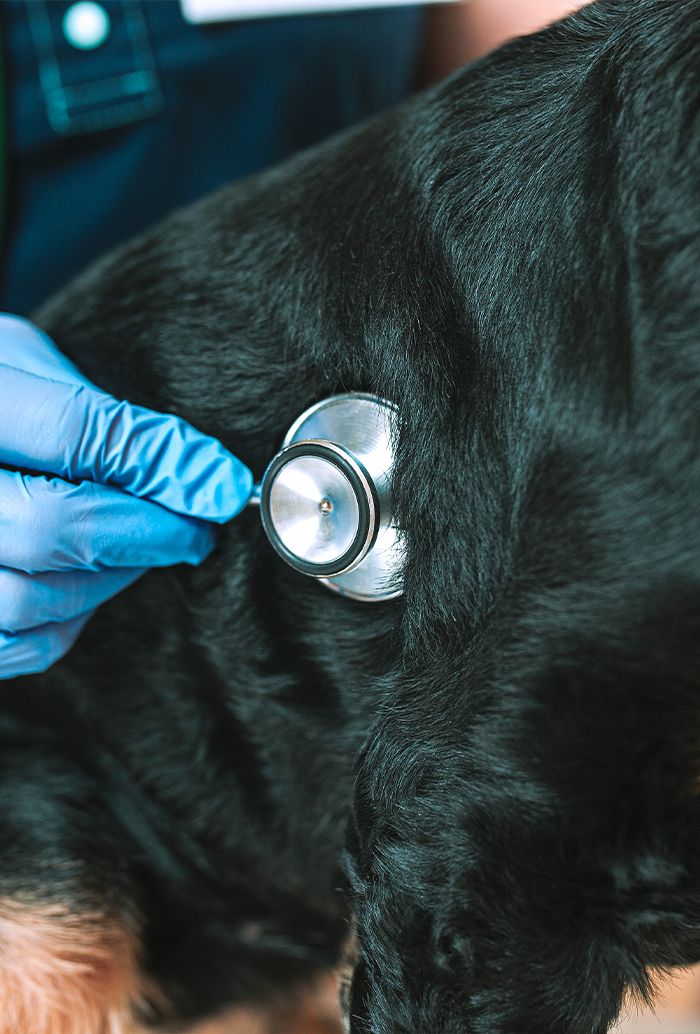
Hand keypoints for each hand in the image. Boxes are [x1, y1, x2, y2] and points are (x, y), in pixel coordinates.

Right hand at [0, 314, 252, 678]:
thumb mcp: (18, 359)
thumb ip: (93, 410)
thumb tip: (195, 470)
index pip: (75, 435)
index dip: (162, 464)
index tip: (222, 484)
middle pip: (52, 526)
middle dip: (146, 533)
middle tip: (193, 527)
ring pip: (28, 599)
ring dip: (109, 579)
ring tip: (139, 551)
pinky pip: (11, 645)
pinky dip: (64, 622)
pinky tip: (83, 585)